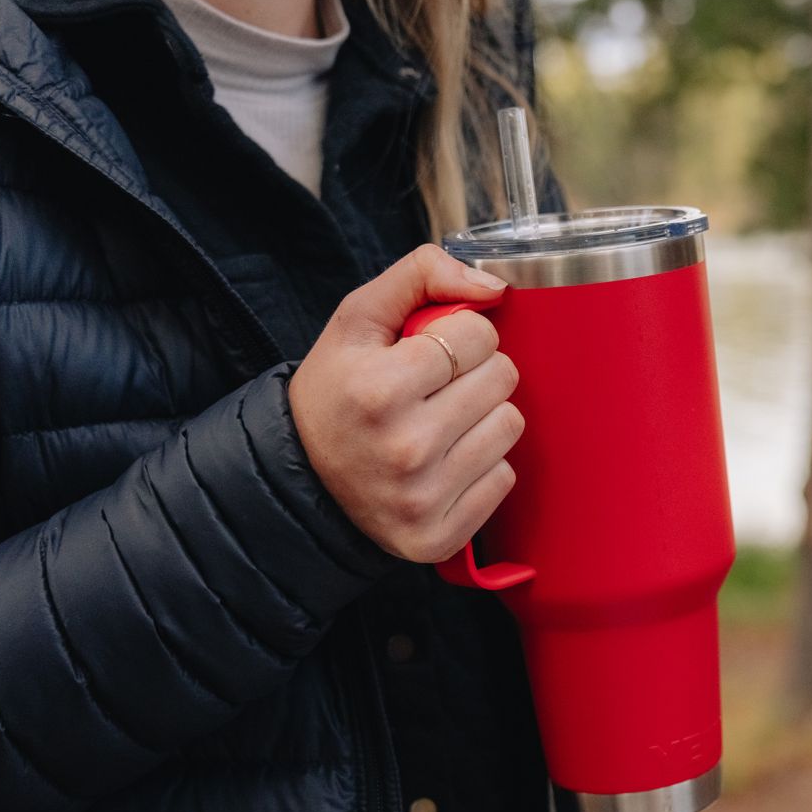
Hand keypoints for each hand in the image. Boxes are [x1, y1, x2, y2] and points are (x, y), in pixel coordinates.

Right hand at [289, 245, 522, 562]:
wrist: (302, 479)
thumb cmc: (337, 391)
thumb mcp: (357, 319)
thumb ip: (420, 275)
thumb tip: (494, 284)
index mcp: (379, 388)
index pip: (479, 335)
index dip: (460, 334)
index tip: (431, 350)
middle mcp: (405, 447)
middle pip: (503, 378)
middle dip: (476, 372)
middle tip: (437, 386)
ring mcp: (423, 497)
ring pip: (510, 426)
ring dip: (483, 417)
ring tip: (441, 422)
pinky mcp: (438, 536)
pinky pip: (504, 478)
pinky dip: (481, 466)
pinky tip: (443, 462)